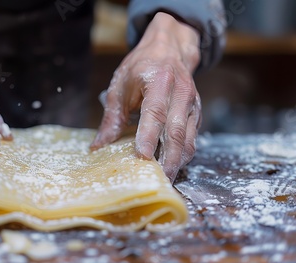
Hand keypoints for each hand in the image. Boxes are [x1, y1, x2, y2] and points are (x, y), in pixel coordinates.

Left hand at [91, 12, 201, 181]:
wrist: (170, 49)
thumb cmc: (142, 67)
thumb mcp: (120, 86)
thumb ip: (112, 118)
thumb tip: (98, 147)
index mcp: (159, 81)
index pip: (155, 112)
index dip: (148, 136)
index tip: (141, 157)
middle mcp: (181, 93)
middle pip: (176, 132)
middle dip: (168, 159)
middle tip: (156, 180)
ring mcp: (193, 104)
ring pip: (188, 139)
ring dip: (177, 162)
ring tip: (164, 180)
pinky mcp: (197, 114)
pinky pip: (192, 139)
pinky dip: (182, 155)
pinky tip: (172, 167)